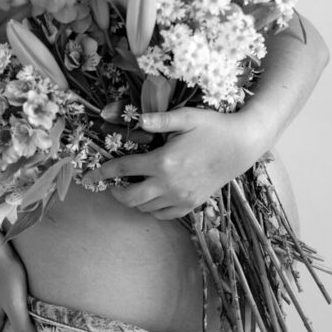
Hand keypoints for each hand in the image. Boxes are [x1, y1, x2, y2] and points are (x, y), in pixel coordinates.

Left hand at [82, 107, 267, 219]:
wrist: (242, 146)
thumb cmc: (213, 127)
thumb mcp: (186, 117)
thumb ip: (158, 119)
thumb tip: (136, 120)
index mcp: (163, 161)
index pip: (124, 168)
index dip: (103, 171)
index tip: (89, 176)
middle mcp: (169, 184)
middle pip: (130, 197)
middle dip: (115, 191)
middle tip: (111, 184)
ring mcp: (181, 197)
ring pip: (146, 208)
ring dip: (133, 200)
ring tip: (131, 187)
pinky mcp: (191, 204)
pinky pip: (164, 214)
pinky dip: (152, 208)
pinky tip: (151, 196)